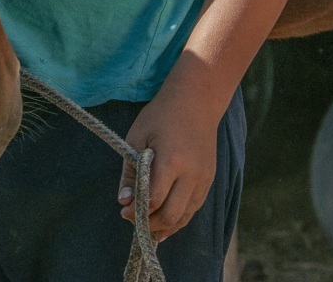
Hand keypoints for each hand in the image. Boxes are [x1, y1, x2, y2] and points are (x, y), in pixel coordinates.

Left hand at [117, 88, 219, 241]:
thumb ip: (130, 170)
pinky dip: (179, 219)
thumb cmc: (160, 116)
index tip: (123, 212)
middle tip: (133, 222)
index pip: (154, 199)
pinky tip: (166, 224)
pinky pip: (194, 208)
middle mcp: (192, 175)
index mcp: (172, 161)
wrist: (195, 102)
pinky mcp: (209, 180)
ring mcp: (204, 180)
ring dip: (166, 227)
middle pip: (171, 214)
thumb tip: (123, 200)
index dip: (137, 211)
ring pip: (185, 216)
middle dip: (150, 224)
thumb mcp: (137, 137)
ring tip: (148, 231)